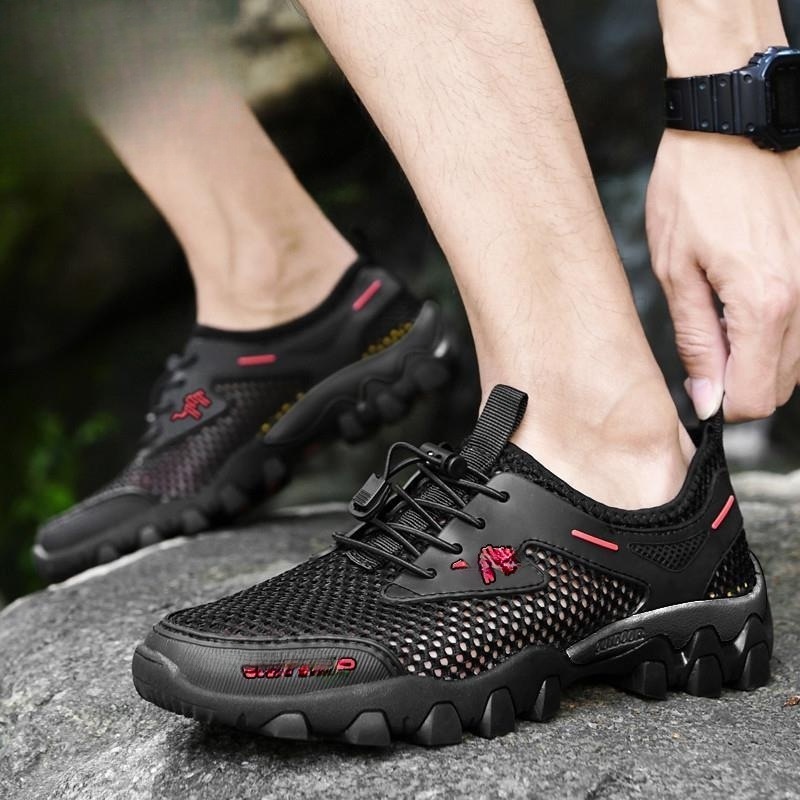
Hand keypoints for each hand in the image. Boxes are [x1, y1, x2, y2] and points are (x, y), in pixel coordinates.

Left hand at [646, 129, 799, 421]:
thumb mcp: (676, 270)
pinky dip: (783, 325)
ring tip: (727, 312)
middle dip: (744, 381)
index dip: (723, 404)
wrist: (734, 120)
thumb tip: (708, 397)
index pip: (756, 398)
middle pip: (784, 385)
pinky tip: (753, 296)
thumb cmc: (693, 189)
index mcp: (766, 303)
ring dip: (764, 355)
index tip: (701, 386)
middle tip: (709, 347)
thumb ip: (697, 341)